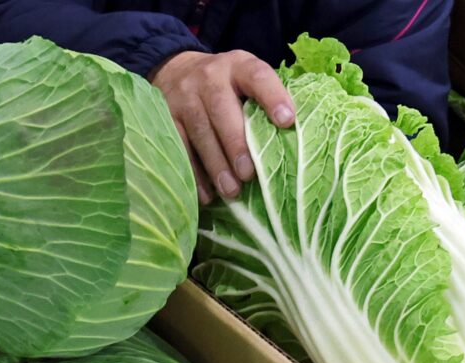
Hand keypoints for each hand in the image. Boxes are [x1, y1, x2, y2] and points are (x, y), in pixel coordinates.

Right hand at [150, 50, 294, 203]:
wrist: (176, 69)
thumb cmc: (227, 85)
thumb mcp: (246, 79)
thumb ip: (267, 100)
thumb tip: (298, 141)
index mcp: (239, 66)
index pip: (258, 77)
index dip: (273, 97)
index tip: (287, 122)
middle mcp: (210, 77)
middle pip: (222, 110)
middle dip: (236, 145)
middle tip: (249, 175)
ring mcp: (184, 96)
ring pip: (199, 132)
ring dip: (216, 165)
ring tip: (231, 191)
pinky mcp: (166, 116)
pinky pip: (180, 147)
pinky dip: (194, 174)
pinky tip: (207, 195)